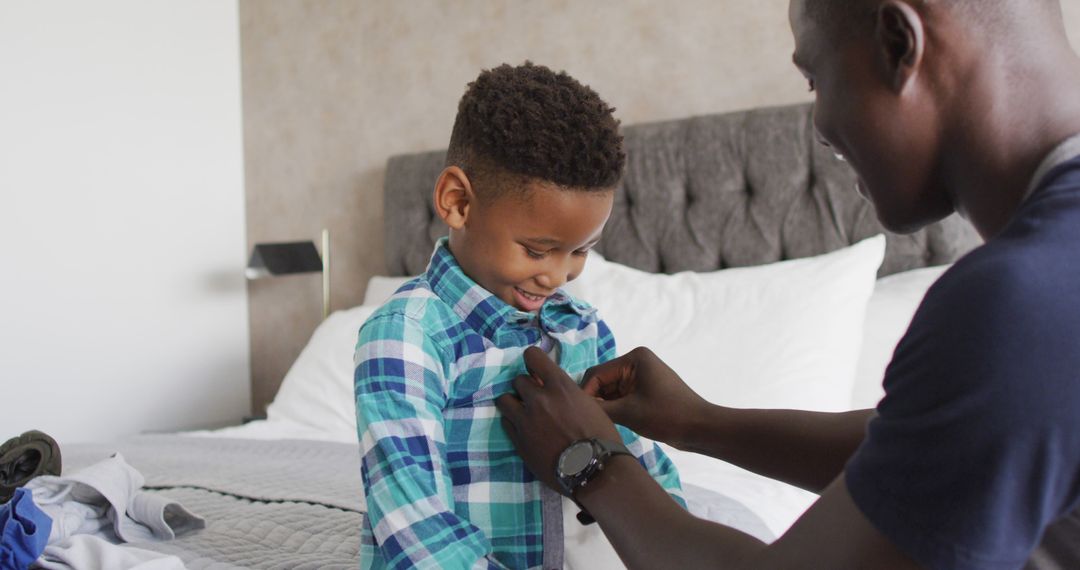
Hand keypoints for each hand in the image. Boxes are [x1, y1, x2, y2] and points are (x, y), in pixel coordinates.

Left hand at [495, 346, 621, 492]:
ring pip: (504, 400)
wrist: (594, 469)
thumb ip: (566, 393)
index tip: (536, 370)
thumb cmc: (600, 436)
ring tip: (524, 413)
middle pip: (518, 380)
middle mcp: (538, 399)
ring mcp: (525, 421)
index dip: (533, 361)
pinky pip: (505, 422)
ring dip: (514, 403)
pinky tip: (524, 429)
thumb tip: (552, 389)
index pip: (532, 356)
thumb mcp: (588, 404)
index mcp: (559, 386)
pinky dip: (513, 422)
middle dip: (527, 387)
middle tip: (536, 399)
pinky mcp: (518, 442)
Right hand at [582, 347, 711, 449]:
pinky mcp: (645, 391)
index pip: (597, 374)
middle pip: (603, 382)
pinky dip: (615, 409)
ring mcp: (641, 376)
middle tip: (586, 422)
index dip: (586, 394)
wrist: (700, 428)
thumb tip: (576, 409)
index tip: (579, 415)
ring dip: (605, 407)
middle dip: (596, 400)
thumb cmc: (667, 415)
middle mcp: (636, 362)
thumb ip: (599, 409)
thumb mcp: (628, 412)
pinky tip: (609, 424)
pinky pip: (622, 397)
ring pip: (611, 391)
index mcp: (634, 358)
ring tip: (596, 425)